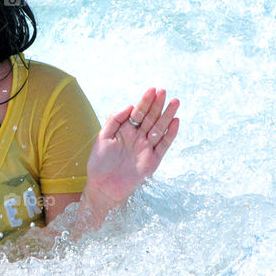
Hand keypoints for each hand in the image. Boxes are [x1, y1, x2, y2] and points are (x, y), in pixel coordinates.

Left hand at [85, 87, 179, 210]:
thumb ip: (114, 120)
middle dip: (157, 104)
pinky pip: (164, 145)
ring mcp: (147, 147)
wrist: (103, 186)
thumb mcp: (103, 137)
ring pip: (159, 128)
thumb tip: (130, 106)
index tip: (152, 89)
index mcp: (125, 130)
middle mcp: (138, 137)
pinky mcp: (153, 160)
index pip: (138, 112)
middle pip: (150, 118)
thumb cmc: (99, 162)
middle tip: (164, 91)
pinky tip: (175, 121)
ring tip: (174, 102)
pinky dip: (170, 134)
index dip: (145, 101)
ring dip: (167, 115)